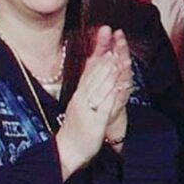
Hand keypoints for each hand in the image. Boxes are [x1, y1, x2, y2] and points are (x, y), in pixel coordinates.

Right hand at [54, 27, 128, 174]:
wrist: (66, 151)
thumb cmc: (75, 129)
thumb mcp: (81, 105)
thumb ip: (88, 90)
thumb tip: (93, 73)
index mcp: (80, 94)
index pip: (89, 68)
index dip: (97, 50)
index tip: (104, 32)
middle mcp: (82, 99)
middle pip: (93, 73)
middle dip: (104, 54)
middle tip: (112, 36)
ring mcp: (87, 109)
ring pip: (98, 86)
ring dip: (107, 70)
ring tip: (116, 55)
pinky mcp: (94, 122)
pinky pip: (103, 105)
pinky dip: (111, 93)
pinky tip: (118, 84)